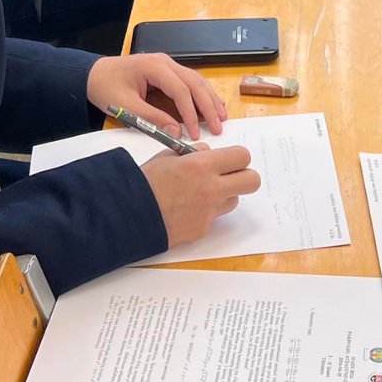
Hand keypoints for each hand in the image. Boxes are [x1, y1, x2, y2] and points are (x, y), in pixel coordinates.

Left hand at [86, 53, 226, 140]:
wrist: (93, 74)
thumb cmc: (105, 87)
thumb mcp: (124, 106)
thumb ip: (150, 118)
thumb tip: (175, 131)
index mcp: (153, 66)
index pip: (180, 90)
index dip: (189, 113)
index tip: (194, 133)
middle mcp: (165, 62)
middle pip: (194, 83)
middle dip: (208, 106)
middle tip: (218, 127)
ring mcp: (168, 64)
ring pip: (197, 80)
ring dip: (210, 99)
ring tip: (222, 117)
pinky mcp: (168, 71)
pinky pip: (191, 81)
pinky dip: (204, 94)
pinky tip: (213, 106)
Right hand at [142, 145, 261, 247]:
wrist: (129, 214)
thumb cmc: (145, 182)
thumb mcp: (167, 157)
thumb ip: (193, 153)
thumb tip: (208, 152)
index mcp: (202, 165)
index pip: (242, 156)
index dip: (237, 157)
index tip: (228, 160)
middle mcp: (211, 189)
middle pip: (252, 181)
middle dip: (243, 177)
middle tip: (228, 176)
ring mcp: (209, 212)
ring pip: (234, 200)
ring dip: (224, 195)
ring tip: (200, 193)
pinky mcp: (203, 229)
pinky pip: (215, 217)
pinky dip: (206, 212)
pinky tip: (187, 209)